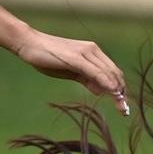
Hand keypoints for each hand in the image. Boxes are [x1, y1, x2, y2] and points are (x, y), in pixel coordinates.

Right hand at [14, 29, 130, 112]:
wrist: (29, 43)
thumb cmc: (48, 57)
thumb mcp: (72, 71)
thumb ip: (87, 79)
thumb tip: (101, 91)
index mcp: (93, 52)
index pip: (113, 71)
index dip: (121, 88)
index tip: (123, 104)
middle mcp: (93, 50)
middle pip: (114, 73)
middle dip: (121, 93)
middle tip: (124, 110)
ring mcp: (85, 52)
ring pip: (108, 73)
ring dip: (117, 90)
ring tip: (121, 106)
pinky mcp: (76, 57)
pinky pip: (95, 71)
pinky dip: (105, 81)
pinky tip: (112, 91)